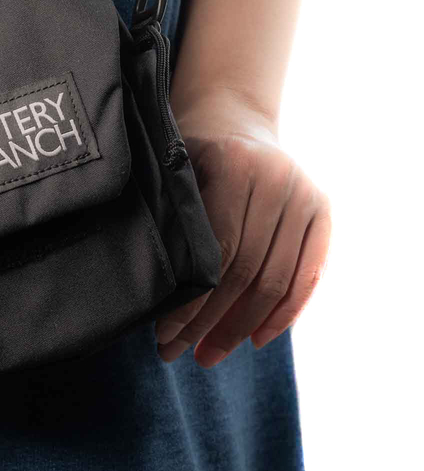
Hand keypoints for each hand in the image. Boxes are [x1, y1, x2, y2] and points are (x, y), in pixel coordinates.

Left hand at [155, 88, 331, 366]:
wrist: (232, 114)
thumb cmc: (186, 150)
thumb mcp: (171, 171)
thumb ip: (170, 221)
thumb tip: (148, 299)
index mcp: (233, 164)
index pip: (215, 253)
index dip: (191, 302)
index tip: (164, 336)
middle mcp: (277, 178)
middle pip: (246, 271)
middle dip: (211, 322)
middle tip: (180, 354)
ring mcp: (305, 194)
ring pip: (276, 280)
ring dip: (242, 327)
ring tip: (210, 355)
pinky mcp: (323, 209)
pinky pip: (308, 274)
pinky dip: (285, 313)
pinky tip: (256, 339)